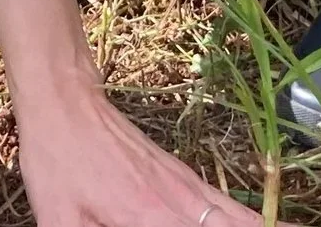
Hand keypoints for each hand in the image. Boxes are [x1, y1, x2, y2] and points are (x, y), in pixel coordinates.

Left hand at [17, 83, 258, 226]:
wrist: (67, 105)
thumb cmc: (57, 164)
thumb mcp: (59, 217)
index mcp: (149, 219)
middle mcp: (180, 204)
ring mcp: (188, 186)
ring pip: (243, 221)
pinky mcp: (186, 176)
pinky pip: (232, 206)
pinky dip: (252, 220)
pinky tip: (262, 225)